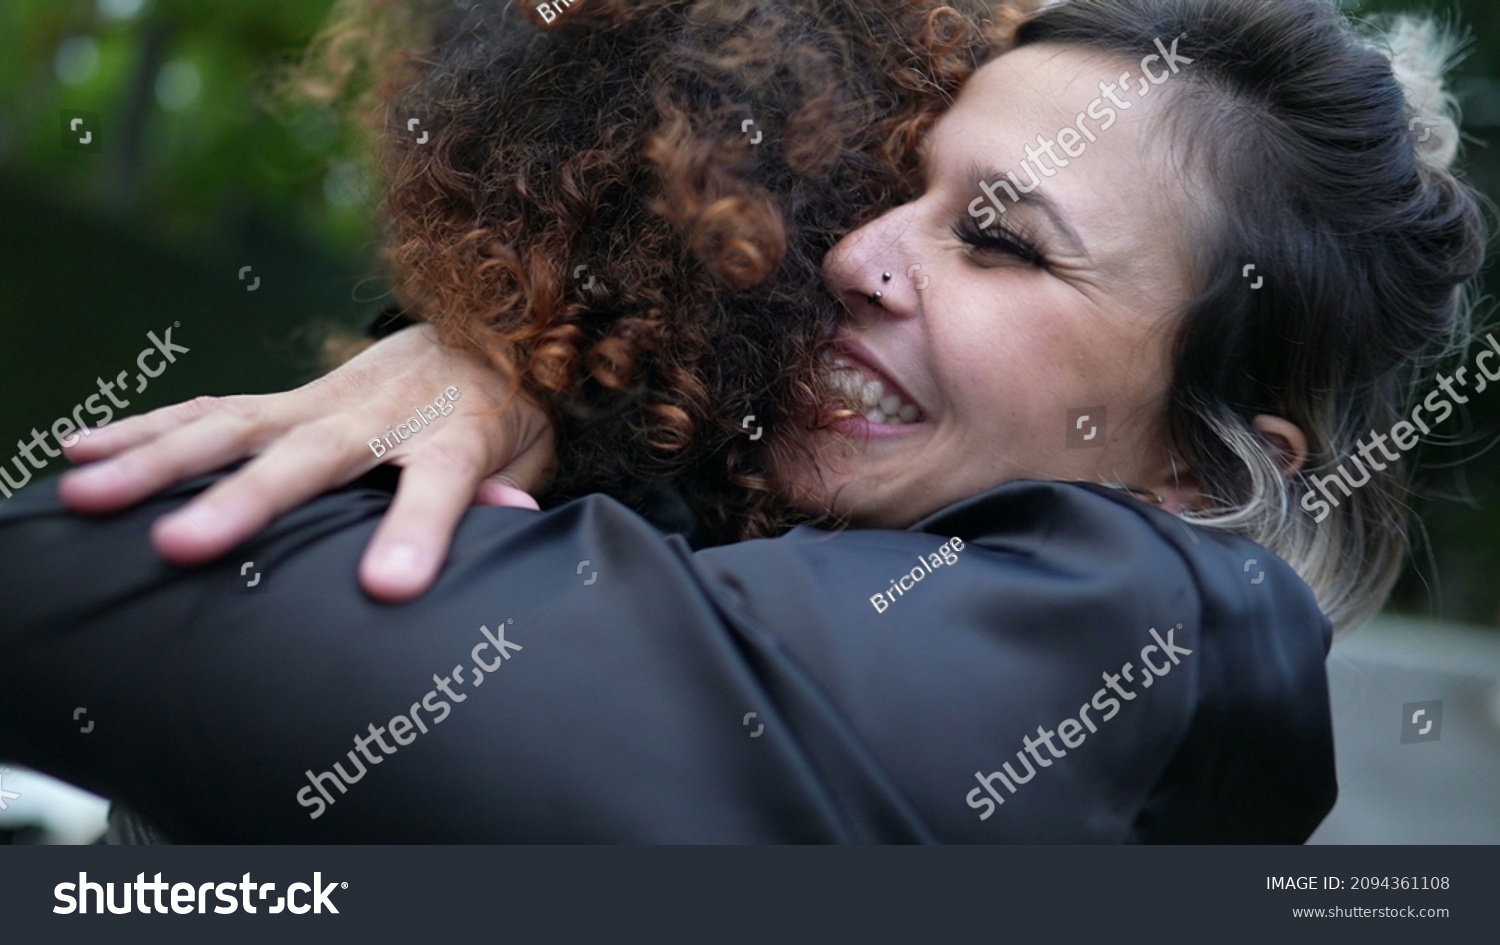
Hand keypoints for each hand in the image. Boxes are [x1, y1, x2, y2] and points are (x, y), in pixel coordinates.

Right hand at [58, 325, 553, 601]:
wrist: (480, 332)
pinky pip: (209, 411)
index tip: (386, 587)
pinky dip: (146, 427)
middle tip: (179, 548)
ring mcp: (321, 403)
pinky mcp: (284, 401)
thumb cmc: (504, 413)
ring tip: (87, 495)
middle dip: (244, 504)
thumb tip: (510, 518)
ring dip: (156, 462)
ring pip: (232, 429)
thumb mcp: (529, 452)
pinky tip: (82, 448)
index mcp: (453, 438)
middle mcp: (376, 415)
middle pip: (308, 461)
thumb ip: (509, 486)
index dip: (415, 533)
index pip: (437, 487)